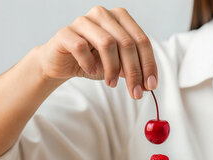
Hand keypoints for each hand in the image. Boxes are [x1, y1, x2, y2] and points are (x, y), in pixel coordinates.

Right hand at [37, 6, 156, 98]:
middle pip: (127, 42)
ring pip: (107, 42)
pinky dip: (89, 63)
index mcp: (120, 18)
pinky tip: (91, 71)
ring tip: (111, 84)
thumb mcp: (118, 67)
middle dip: (134, 71)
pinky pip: (81, 47)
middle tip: (135, 92)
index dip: (148, 64)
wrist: (61, 63)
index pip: (141, 40)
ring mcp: (83, 21)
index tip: (150, 86)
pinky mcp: (65, 33)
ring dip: (112, 68)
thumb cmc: (92, 61)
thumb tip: (148, 85)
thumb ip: (133, 71)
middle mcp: (103, 14)